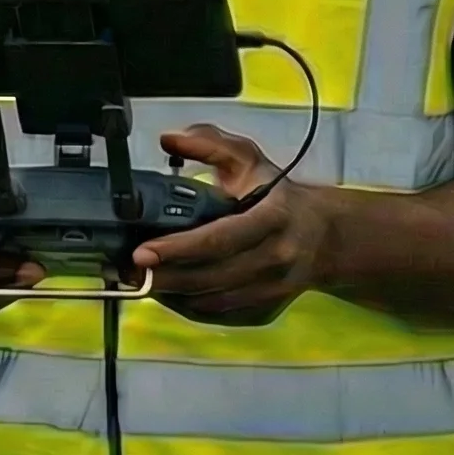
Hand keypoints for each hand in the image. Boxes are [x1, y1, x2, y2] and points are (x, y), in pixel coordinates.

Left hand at [133, 124, 335, 323]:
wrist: (325, 238)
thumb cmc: (280, 198)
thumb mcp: (249, 160)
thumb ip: (209, 143)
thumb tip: (169, 139)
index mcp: (273, 219)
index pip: (220, 239)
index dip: (178, 248)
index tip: (142, 251)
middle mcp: (276, 259)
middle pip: (211, 277)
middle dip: (165, 276)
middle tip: (128, 270)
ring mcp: (272, 291)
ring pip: (213, 302)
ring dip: (172, 295)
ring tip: (140, 280)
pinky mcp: (265, 311)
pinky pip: (219, 315)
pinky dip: (189, 307)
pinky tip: (167, 292)